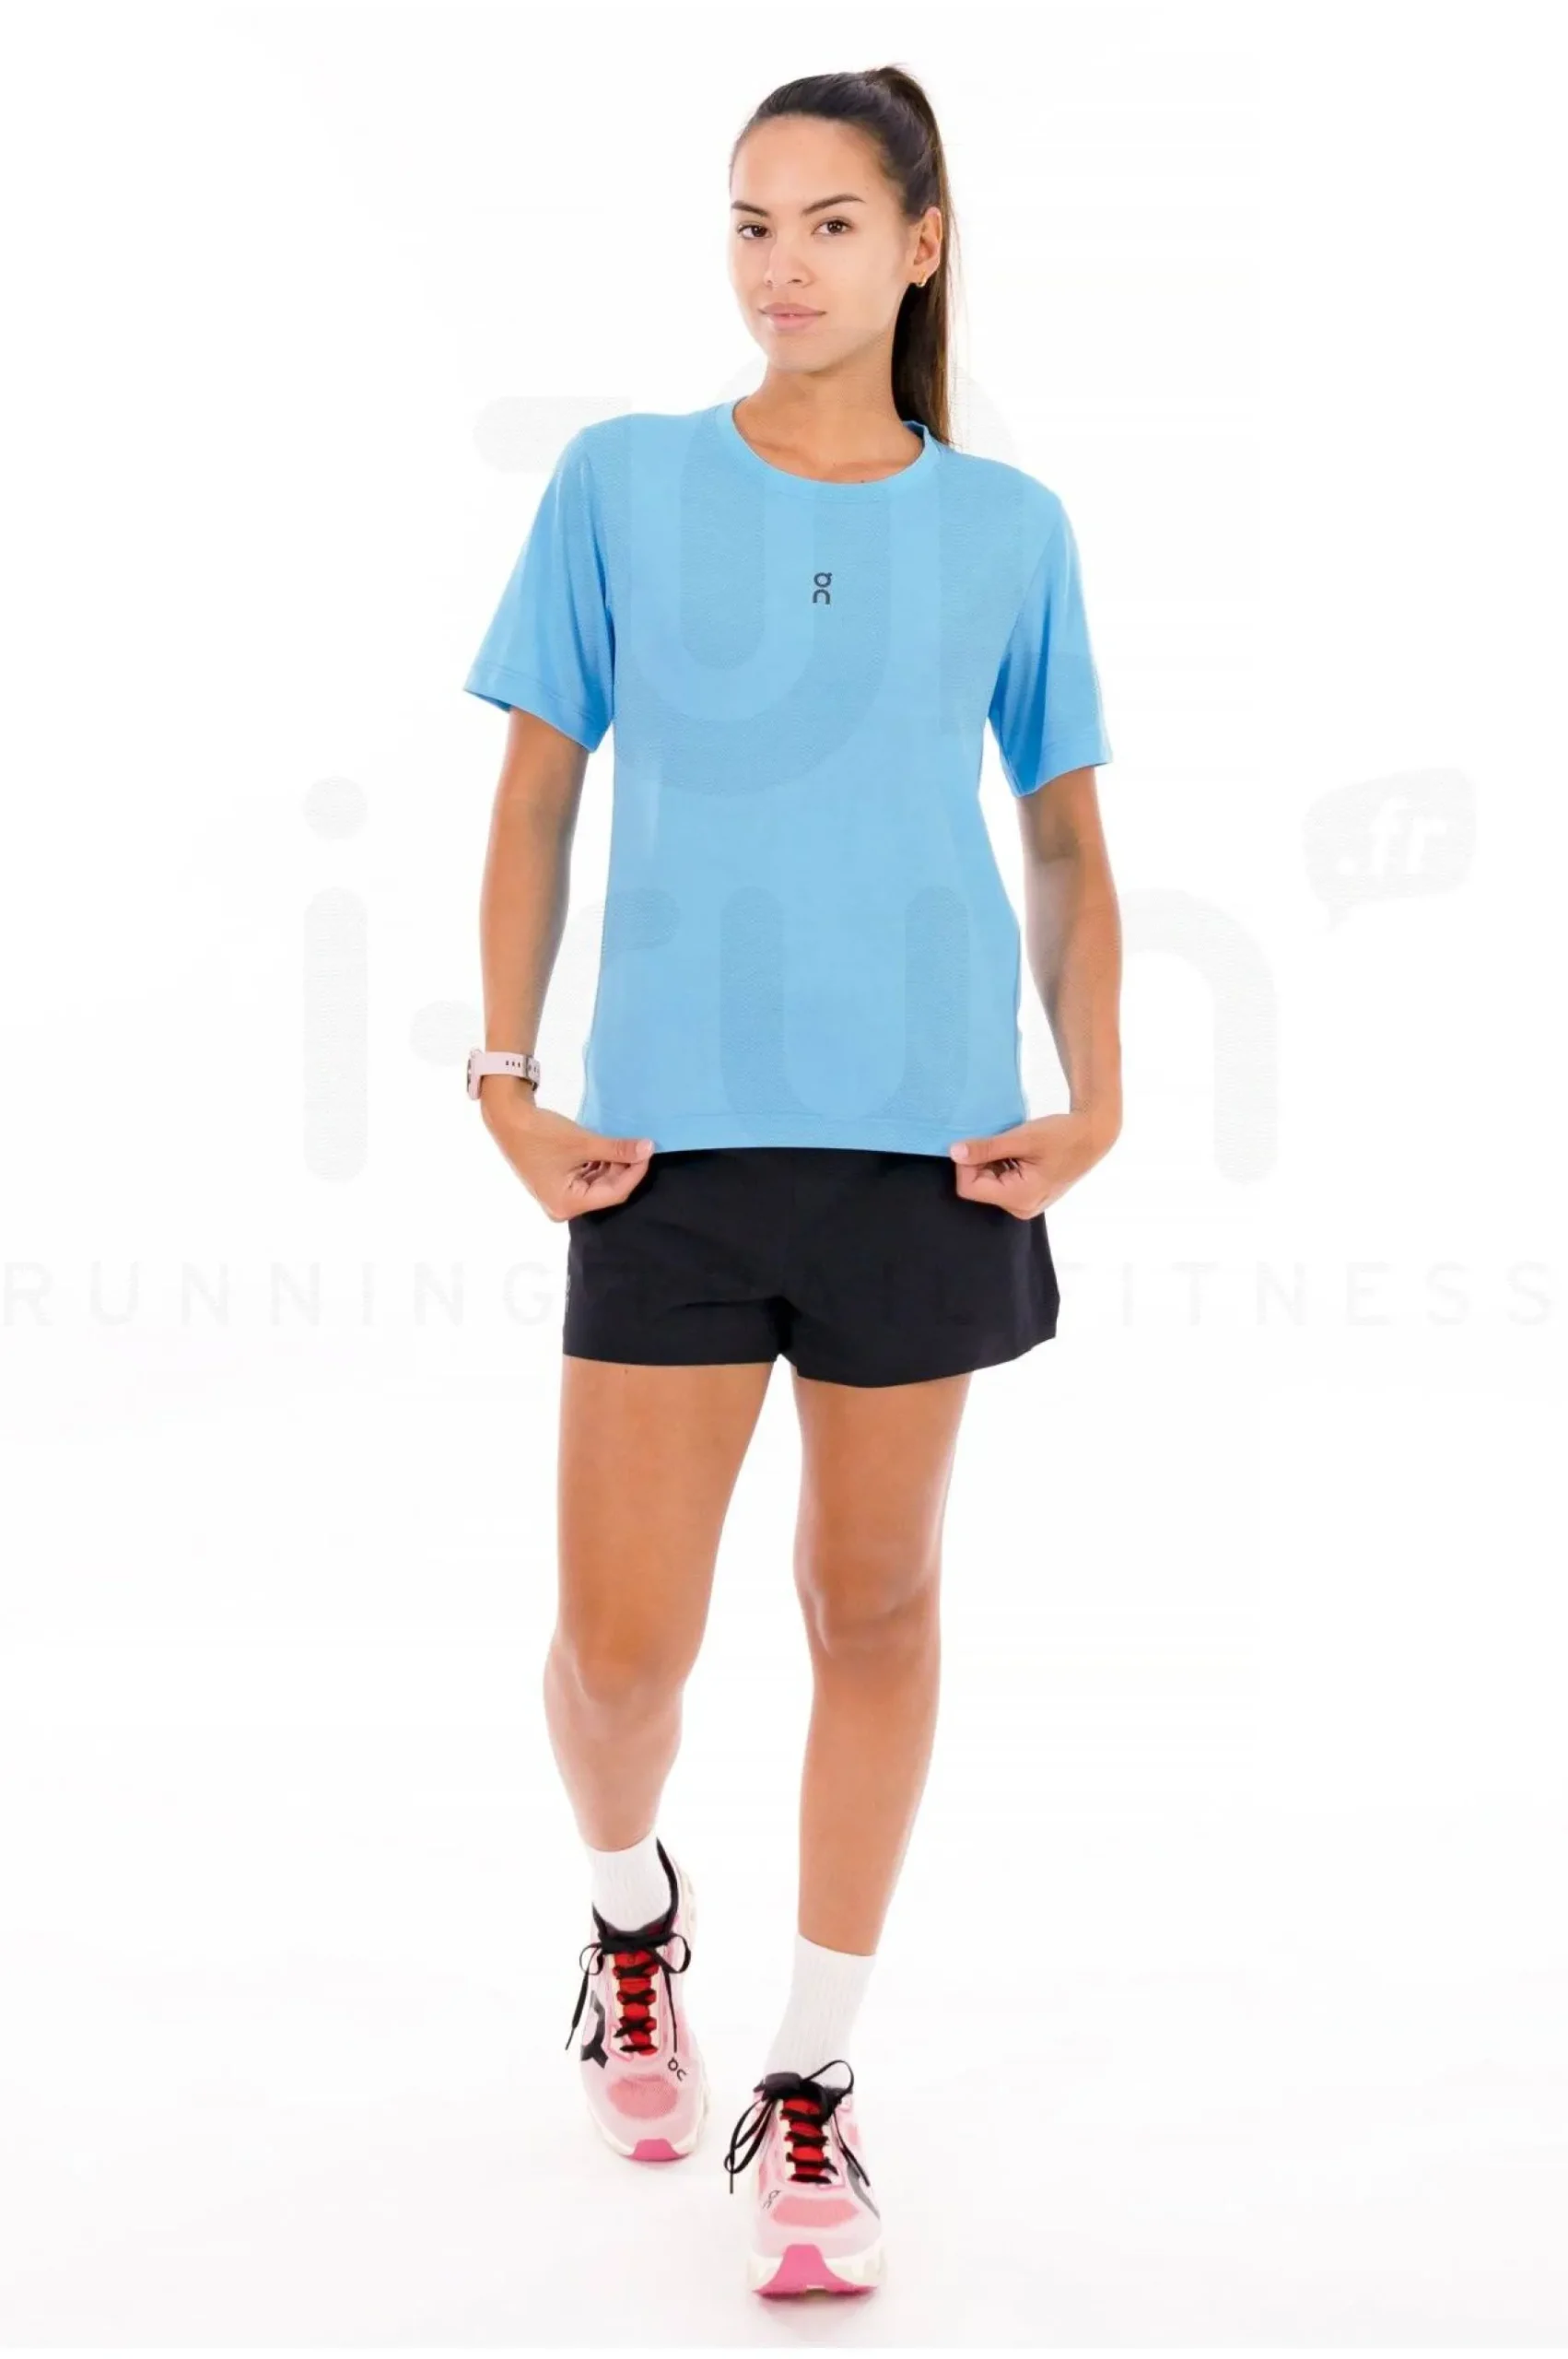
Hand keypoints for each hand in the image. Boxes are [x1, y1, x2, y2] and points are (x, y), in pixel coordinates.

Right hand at [480, 1084, 654, 1218]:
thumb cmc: (541, 1133)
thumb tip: (648, 1148)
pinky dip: (600, 1164)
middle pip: (607, 1190)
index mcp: (567, 1204)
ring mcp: (560, 1196)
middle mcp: (563, 1207)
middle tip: (641, 1146)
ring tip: (627, 1145)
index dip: (635, 1173)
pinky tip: (610, 1149)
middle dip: (625, 1169)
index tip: (648, 1152)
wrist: (508, 1118)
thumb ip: (618, 1149)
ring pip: (599, 1183)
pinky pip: (588, 1178)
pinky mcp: (559, 1184)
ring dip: (613, 1165)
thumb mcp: (583, 1142)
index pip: (614, 1193)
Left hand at [947, 1106, 1120, 1217]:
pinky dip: (1002, 1165)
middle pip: (978, 1187)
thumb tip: (954, 1152)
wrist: (1093, 1135)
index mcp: (1019, 1198)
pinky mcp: (1028, 1196)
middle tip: (1001, 1141)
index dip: (967, 1164)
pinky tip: (1019, 1153)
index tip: (980, 1142)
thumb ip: (986, 1147)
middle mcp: (1020, 1208)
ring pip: (989, 1183)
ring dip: (992, 1162)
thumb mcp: (1022, 1138)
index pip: (969, 1188)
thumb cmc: (1062, 1135)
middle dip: (981, 1162)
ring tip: (1014, 1146)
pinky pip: (1001, 1183)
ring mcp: (1025, 1204)